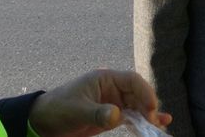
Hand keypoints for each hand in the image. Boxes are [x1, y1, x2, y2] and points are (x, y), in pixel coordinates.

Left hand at [28, 69, 171, 136]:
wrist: (43, 123)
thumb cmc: (58, 109)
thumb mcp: (77, 111)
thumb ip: (98, 113)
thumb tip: (118, 115)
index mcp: (105, 79)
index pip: (132, 80)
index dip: (144, 92)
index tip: (151, 107)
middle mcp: (112, 88)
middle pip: (138, 94)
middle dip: (148, 106)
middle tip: (152, 121)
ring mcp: (113, 102)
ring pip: (137, 106)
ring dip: (149, 115)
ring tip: (160, 125)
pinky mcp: (111, 116)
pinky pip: (131, 117)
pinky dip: (142, 121)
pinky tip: (157, 124)